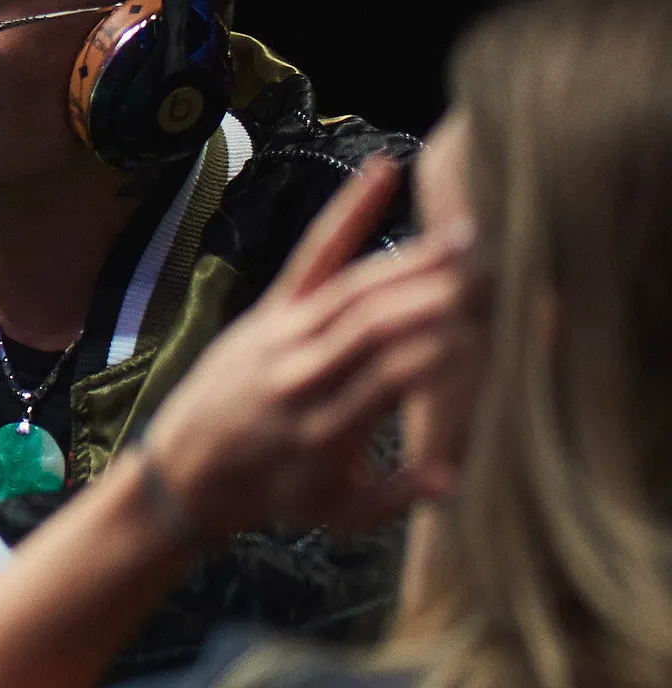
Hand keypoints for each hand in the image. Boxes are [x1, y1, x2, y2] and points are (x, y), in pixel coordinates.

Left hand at [139, 156, 479, 540]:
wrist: (185, 471)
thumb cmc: (275, 494)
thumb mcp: (338, 513)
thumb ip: (399, 496)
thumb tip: (457, 478)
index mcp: (326, 429)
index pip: (395, 378)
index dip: (448, 352)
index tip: (501, 332)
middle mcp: (302, 377)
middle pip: (378, 325)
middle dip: (440, 297)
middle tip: (502, 272)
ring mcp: (283, 336)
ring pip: (355, 289)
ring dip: (412, 261)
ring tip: (471, 238)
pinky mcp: (269, 309)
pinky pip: (313, 255)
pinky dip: (347, 212)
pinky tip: (384, 173)